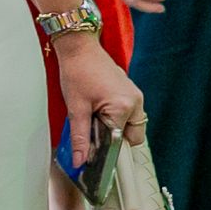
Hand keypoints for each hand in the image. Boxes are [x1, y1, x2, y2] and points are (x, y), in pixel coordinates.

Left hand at [57, 36, 146, 159]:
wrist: (79, 48)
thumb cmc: (78, 72)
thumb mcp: (76, 109)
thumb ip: (80, 138)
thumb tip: (80, 160)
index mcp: (124, 106)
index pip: (121, 142)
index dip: (107, 151)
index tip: (95, 157)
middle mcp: (135, 101)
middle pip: (132, 137)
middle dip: (114, 139)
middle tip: (94, 131)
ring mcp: (134, 95)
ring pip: (132, 126)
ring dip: (116, 128)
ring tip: (95, 118)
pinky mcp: (131, 92)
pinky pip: (129, 114)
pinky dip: (117, 118)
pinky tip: (100, 110)